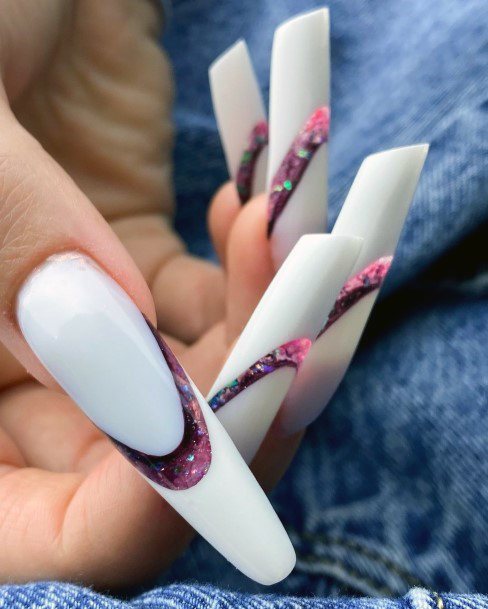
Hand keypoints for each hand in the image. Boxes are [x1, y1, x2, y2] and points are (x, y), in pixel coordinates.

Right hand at [0, 0, 301, 586]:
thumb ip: (12, 250)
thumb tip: (121, 354)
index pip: (52, 527)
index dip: (143, 506)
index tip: (226, 434)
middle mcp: (18, 388)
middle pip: (158, 466)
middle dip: (251, 405)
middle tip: (308, 308)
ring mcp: (89, 335)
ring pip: (211, 389)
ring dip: (276, 326)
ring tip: (294, 230)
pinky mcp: (142, 274)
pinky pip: (224, 310)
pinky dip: (265, 275)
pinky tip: (262, 207)